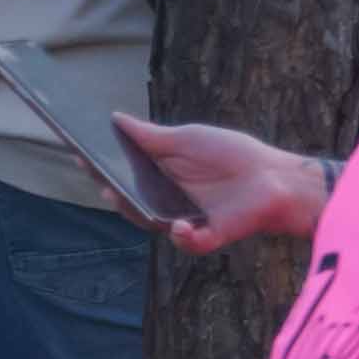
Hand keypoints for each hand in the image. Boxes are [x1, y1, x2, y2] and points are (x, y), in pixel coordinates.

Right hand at [114, 116, 329, 253]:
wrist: (276, 178)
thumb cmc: (233, 154)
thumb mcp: (187, 139)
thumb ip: (150, 135)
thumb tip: (114, 118)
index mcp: (160, 174)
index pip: (122, 173)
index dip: (101, 167)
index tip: (82, 155)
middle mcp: (167, 198)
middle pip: (128, 199)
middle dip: (110, 191)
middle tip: (99, 179)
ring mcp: (184, 218)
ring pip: (148, 221)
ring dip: (133, 211)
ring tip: (121, 197)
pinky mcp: (207, 235)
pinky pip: (187, 241)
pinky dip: (181, 235)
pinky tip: (177, 223)